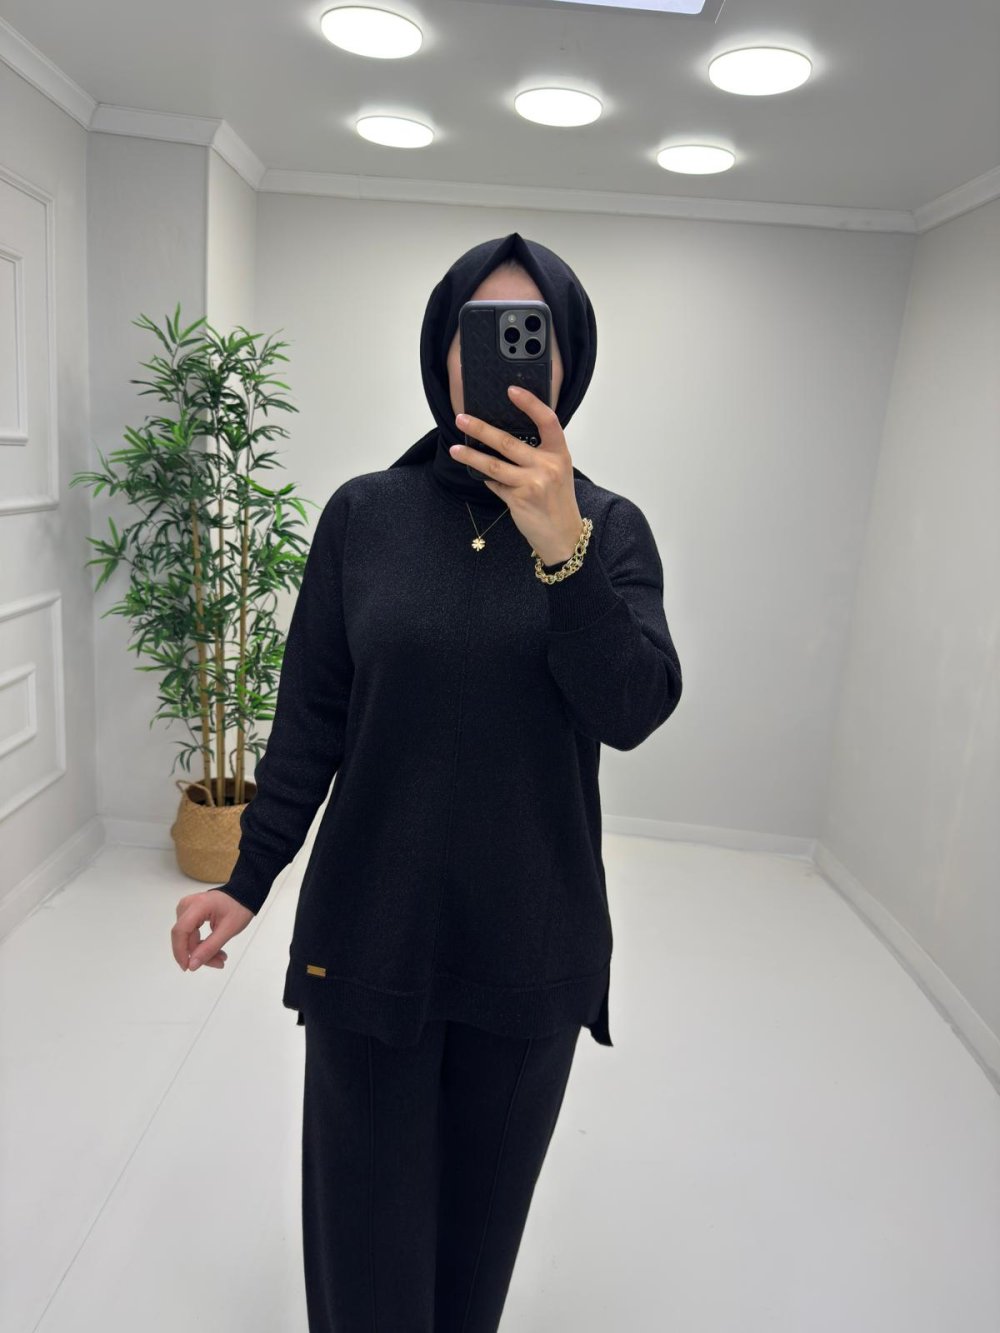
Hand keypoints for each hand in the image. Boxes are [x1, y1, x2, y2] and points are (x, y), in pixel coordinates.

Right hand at [171, 889, 253, 972]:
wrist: (244, 894)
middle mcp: (187, 905)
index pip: (180, 931)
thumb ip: (210, 948)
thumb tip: (192, 965)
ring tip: (220, 957)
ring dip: (201, 951)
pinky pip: (191, 934)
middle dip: (198, 954)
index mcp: (197, 905)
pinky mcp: (189, 914)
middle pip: (184, 936)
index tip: (188, 967)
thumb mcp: (228, 930)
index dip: (180, 952)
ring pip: (187, 938)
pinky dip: (202, 944)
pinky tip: (216, 951)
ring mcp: (187, 908)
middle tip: (218, 963)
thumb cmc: (239, 908)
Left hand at [449, 385, 584, 564]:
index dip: (529, 403)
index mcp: (559, 453)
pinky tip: (480, 474)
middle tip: (461, 419)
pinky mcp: (518, 499)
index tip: (511, 390)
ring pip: (493, 464)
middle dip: (480, 429)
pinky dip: (486, 479)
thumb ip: (540, 454)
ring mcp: (532, 483)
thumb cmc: (557, 500)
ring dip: (471, 455)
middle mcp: (547, 466)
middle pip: (507, 442)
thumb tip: (504, 439)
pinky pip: (494, 484)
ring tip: (455, 449)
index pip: (547, 420)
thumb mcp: (558, 471)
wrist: (562, 535)